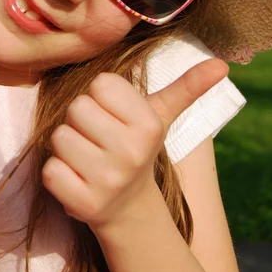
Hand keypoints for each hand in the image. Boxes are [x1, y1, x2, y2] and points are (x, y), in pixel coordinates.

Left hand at [42, 58, 227, 231]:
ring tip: (87, 158)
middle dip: (82, 121)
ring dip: (68, 147)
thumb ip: (186, 87)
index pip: (99, 84)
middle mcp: (130, 152)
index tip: (112, 117)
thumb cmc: (136, 148)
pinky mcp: (82, 203)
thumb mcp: (160, 117)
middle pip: (76, 108)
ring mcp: (107, 180)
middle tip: (98, 139)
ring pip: (60, 137)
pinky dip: (57, 172)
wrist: (129, 208)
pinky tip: (77, 179)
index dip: (101, 98)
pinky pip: (49, 170)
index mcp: (148, 125)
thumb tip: (221, 63)